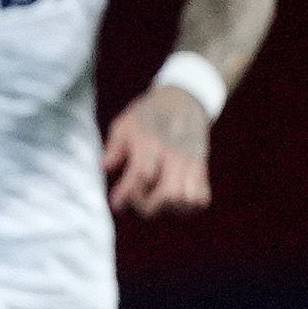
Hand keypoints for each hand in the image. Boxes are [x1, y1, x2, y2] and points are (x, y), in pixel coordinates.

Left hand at [105, 85, 211, 215]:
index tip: (116, 204)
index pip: (142, 174)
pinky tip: (171, 201)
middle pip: (168, 193)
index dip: (127, 193)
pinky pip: (201, 197)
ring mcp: (190, 163)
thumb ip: (114, 146)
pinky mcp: (201, 167)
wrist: (184, 100)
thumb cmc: (148, 114)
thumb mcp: (124, 123)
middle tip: (136, 200)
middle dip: (148, 205)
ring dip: (168, 208)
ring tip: (154, 200)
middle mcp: (174, 155)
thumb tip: (105, 167)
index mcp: (152, 143)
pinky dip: (187, 206)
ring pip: (187, 199)